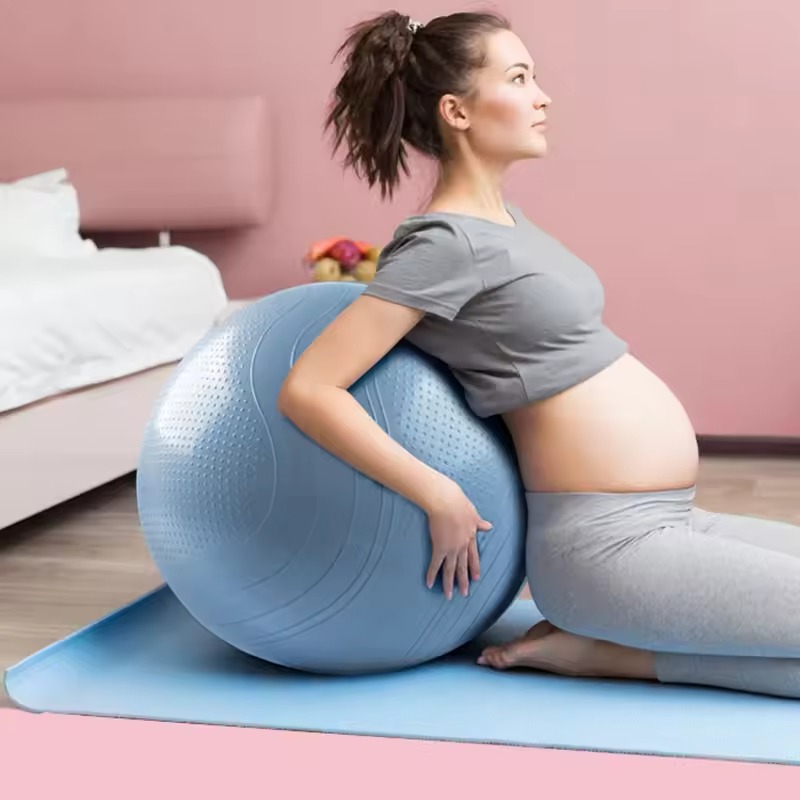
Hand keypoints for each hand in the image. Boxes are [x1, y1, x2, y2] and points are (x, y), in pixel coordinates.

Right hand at [424, 480, 492, 599]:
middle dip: (464, 581)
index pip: (473, 556)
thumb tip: (490, 526)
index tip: (476, 578)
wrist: (446, 501)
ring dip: (450, 583)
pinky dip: (432, 575)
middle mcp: (462, 545)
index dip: (474, 567)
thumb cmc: (458, 502)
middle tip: (464, 593)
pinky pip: (435, 564)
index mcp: (471, 536)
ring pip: (451, 569)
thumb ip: (480, 522)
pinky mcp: (439, 548)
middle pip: (463, 566)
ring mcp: (451, 548)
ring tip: (449, 596)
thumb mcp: (473, 513)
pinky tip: (429, 584)